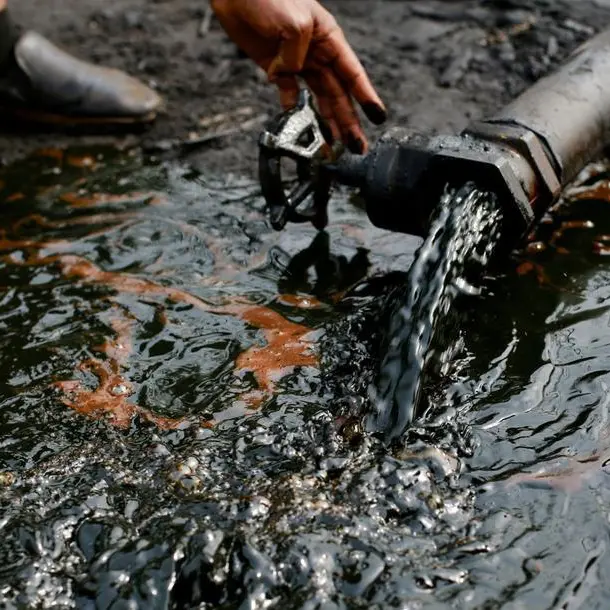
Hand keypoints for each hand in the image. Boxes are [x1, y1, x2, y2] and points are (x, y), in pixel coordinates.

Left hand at [211, 0, 386, 152]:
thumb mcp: (295, 21)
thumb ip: (297, 55)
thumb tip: (291, 77)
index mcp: (329, 39)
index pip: (353, 74)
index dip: (366, 97)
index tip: (377, 117)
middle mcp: (317, 53)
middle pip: (338, 94)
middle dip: (349, 121)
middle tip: (357, 145)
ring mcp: (298, 61)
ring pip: (318, 98)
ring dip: (327, 122)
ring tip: (334, 144)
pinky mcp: (277, 67)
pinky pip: (290, 93)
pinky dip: (294, 109)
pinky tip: (302, 124)